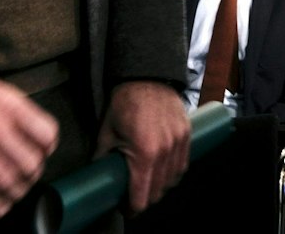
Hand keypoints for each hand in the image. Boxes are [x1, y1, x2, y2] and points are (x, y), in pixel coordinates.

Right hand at [0, 68, 58, 218]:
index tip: (42, 152)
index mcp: (5, 102)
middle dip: (32, 174)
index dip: (47, 148)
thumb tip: (42, 139)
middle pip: (29, 163)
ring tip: (14, 191)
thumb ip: (17, 109)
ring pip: (6, 182)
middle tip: (28, 176)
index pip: (45, 132)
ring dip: (15, 192)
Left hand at [96, 80, 189, 212]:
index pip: (142, 194)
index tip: (127, 209)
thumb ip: (103, 157)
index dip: (133, 207)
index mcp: (144, 153)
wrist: (146, 76)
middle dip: (147, 197)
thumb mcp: (107, 132)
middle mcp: (165, 151)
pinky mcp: (187, 134)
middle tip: (135, 196)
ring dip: (161, 186)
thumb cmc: (125, 103)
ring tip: (149, 183)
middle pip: (159, 190)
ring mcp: (179, 142)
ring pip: (173, 179)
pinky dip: (174, 172)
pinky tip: (164, 171)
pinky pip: (183, 164)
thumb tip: (97, 175)